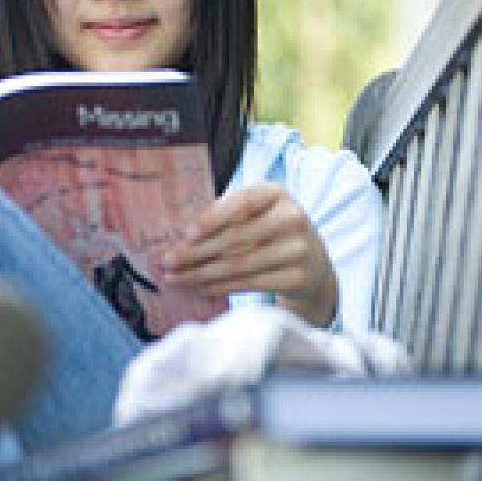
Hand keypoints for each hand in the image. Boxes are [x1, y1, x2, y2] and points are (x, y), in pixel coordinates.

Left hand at [162, 183, 336, 326]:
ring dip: (200, 273)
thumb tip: (181, 234)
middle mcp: (291, 218)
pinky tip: (199, 287)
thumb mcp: (257, 210)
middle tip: (168, 261)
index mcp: (276, 193)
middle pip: (235, 239)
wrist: (314, 262)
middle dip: (195, 253)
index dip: (212, 220)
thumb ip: (226, 213)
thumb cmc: (272, 229)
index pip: (241, 204)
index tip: (186, 234)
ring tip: (176, 277)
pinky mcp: (296, 277)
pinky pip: (248, 284)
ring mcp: (297, 250)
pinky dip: (219, 287)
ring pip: (238, 265)